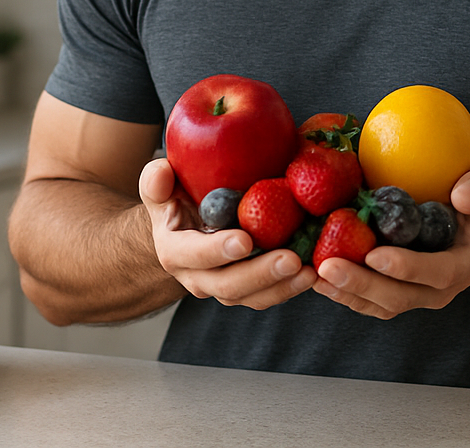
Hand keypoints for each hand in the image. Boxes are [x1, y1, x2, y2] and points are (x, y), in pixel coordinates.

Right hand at [138, 158, 316, 308]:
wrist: (182, 230)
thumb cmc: (175, 201)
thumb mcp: (160, 187)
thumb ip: (155, 180)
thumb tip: (162, 172)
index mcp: (175, 251)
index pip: (195, 254)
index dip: (217, 250)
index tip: (244, 239)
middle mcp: (198, 277)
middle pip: (229, 285)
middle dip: (261, 273)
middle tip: (291, 259)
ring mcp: (224, 288)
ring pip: (253, 297)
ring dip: (283, 287)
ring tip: (310, 272)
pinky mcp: (248, 291)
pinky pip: (269, 295)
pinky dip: (291, 287)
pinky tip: (314, 273)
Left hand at [312, 166, 469, 318]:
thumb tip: (463, 197)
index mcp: (463, 265)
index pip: (438, 273)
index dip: (407, 267)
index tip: (375, 255)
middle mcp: (438, 289)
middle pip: (399, 297)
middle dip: (362, 283)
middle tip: (328, 266)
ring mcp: (415, 295)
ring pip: (378, 305)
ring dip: (345, 291)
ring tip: (314, 274)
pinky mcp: (394, 293)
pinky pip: (367, 301)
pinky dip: (341, 291)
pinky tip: (315, 275)